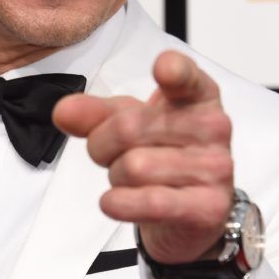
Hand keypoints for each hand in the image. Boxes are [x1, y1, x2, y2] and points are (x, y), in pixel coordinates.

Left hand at [53, 50, 233, 265]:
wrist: (192, 208)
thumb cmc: (162, 153)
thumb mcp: (128, 123)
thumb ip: (95, 113)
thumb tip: (64, 112)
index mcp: (197, 96)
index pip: (186, 77)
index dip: (173, 71)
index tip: (163, 69)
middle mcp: (213, 127)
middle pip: (129, 127)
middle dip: (101, 145)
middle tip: (110, 154)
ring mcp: (215, 168)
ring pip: (133, 167)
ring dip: (115, 178)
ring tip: (129, 180)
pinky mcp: (208, 207)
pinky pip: (151, 201)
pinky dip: (121, 203)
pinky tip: (114, 202)